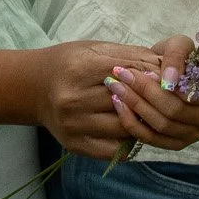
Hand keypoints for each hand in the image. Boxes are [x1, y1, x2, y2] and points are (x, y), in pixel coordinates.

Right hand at [32, 41, 166, 158]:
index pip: (127, 75)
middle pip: (127, 103)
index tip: (162, 77)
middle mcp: (74, 100)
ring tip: (148, 112)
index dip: (148, 76)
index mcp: (80, 70)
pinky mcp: (75, 145)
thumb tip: (163, 69)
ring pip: (124, 128)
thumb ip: (129, 57)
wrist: (36, 87)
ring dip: (140, 121)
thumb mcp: (95, 49)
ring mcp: (74, 125)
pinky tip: (132, 129)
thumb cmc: (71, 63)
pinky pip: (114, 149)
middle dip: (148, 99)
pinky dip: (128, 141)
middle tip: (162, 97)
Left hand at [105, 36, 198, 149]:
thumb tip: (169, 80)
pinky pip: (151, 139)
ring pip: (160, 127)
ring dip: (133, 107)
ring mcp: (193, 134)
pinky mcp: (176, 144)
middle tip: (119, 76)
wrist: (179, 73)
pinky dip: (132, 123)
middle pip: (172, 113)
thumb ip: (177, 56)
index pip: (185, 95)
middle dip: (141, 94)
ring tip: (115, 87)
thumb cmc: (181, 57)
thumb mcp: (181, 45)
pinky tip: (118, 105)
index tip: (133, 70)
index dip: (158, 85)